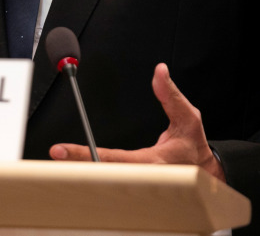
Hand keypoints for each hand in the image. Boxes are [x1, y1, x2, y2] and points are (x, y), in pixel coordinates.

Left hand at [49, 63, 225, 180]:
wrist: (203, 172)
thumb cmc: (193, 146)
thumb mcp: (188, 118)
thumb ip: (171, 95)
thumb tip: (159, 71)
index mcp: (153, 162)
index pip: (112, 159)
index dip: (84, 155)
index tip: (61, 150)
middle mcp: (142, 178)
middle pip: (101, 176)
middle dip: (76, 166)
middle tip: (55, 155)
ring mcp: (137, 186)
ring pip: (103, 183)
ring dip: (80, 172)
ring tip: (59, 162)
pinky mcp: (134, 187)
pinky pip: (109, 184)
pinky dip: (91, 176)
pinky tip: (75, 169)